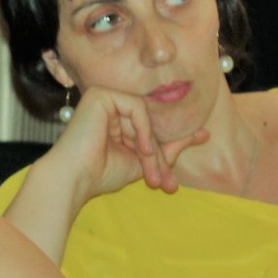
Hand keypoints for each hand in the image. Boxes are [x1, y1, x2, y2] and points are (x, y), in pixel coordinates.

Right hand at [56, 87, 208, 200]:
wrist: (74, 178)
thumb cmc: (101, 174)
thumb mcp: (143, 161)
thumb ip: (168, 148)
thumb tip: (203, 134)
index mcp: (115, 120)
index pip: (150, 128)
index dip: (166, 150)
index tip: (180, 170)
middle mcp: (109, 106)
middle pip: (150, 123)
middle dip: (161, 156)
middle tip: (166, 183)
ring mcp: (104, 97)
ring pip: (146, 116)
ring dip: (153, 147)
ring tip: (150, 171)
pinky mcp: (100, 94)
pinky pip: (137, 107)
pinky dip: (144, 130)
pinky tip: (141, 149)